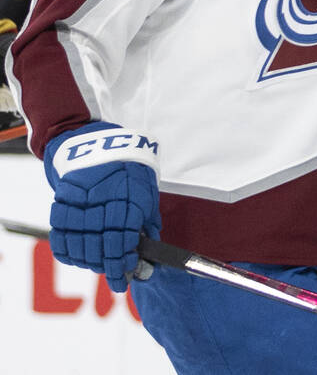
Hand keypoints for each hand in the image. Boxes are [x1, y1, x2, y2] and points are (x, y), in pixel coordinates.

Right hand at [44, 122, 160, 291]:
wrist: (100, 145)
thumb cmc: (130, 170)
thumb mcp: (147, 192)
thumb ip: (148, 220)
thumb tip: (150, 248)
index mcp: (129, 199)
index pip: (123, 241)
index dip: (123, 263)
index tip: (125, 276)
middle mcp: (103, 202)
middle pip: (100, 246)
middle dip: (108, 267)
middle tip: (114, 278)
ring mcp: (80, 202)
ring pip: (79, 244)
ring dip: (88, 262)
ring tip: (98, 267)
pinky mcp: (62, 201)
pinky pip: (60, 234)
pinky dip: (67, 251)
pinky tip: (78, 257)